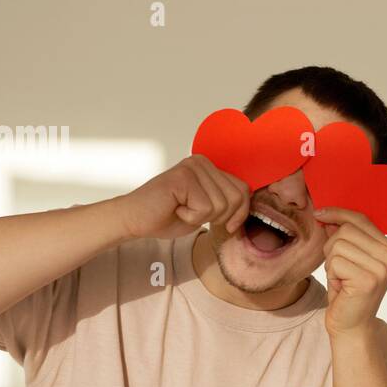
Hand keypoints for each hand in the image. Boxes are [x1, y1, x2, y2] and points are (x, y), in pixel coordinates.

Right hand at [115, 155, 250, 239]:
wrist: (135, 220)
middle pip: (236, 197)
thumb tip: (251, 207)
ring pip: (221, 205)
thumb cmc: (168, 216)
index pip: (244, 190)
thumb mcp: (207, 210)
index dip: (240, 213)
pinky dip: (190, 218)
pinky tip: (175, 209)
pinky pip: (204, 208)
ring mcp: (192, 167)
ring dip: (201, 217)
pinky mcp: (182, 177)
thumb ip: (228, 204)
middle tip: (194, 214)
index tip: (226, 225)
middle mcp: (202, 161)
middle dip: (220, 217)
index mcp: (210, 167)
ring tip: (181, 209)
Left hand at [317, 207, 386, 336]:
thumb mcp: (347, 258)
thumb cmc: (347, 291)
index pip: (361, 219)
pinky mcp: (368, 280)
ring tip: (341, 278)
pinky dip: (332, 274)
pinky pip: (336, 262)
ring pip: (338, 245)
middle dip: (332, 247)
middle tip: (338, 268)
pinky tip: (341, 286)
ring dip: (331, 263)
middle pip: (346, 230)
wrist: (351, 325)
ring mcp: (381, 268)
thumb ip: (342, 236)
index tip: (319, 214)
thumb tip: (326, 215)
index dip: (337, 214)